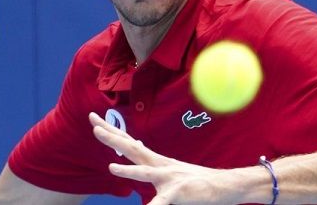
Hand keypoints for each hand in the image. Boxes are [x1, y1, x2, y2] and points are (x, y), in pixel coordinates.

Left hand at [89, 112, 244, 204]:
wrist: (223, 186)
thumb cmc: (194, 180)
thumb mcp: (168, 169)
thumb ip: (150, 162)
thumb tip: (136, 147)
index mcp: (155, 160)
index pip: (128, 142)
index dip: (111, 131)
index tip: (94, 120)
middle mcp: (160, 165)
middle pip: (132, 148)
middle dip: (112, 137)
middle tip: (93, 125)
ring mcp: (170, 177)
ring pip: (146, 173)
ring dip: (129, 171)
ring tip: (111, 168)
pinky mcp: (179, 192)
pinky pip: (163, 202)